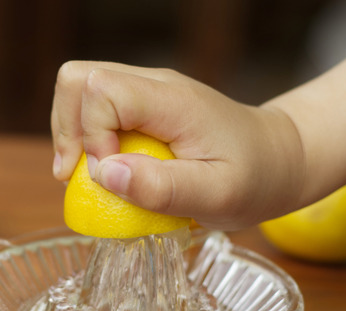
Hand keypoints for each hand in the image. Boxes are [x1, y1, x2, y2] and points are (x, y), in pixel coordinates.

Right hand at [51, 61, 303, 229]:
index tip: (108, 176)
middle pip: (78, 78)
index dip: (90, 133)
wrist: (279, 159)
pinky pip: (95, 107)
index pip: (101, 89)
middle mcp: (154, 84)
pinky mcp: (142, 106)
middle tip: (77, 175)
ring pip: (79, 89)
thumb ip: (163, 188)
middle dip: (67, 128)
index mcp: (172, 100)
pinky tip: (102, 170)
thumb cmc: (256, 178)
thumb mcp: (219, 196)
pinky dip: (86, 139)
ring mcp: (147, 92)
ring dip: (71, 134)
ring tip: (86, 176)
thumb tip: (104, 174)